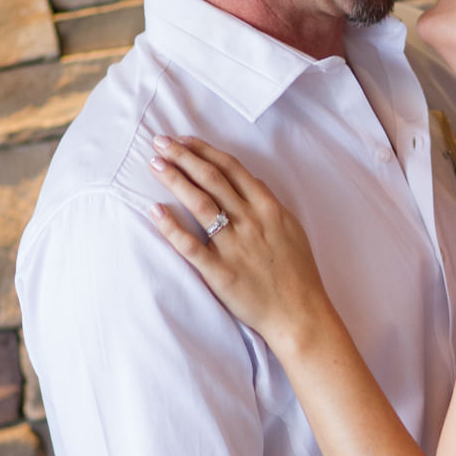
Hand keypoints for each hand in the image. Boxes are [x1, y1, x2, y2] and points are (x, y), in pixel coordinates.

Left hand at [149, 137, 329, 351]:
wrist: (301, 314)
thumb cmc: (298, 274)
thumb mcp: (292, 229)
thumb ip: (270, 204)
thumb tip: (252, 181)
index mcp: (268, 208)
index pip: (231, 169)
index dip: (205, 151)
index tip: (185, 140)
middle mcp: (250, 221)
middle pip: (211, 178)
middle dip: (183, 156)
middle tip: (160, 141)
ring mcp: (234, 245)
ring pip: (200, 203)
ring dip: (175, 180)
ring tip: (155, 164)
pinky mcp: (220, 271)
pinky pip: (190, 245)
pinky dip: (171, 227)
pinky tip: (154, 211)